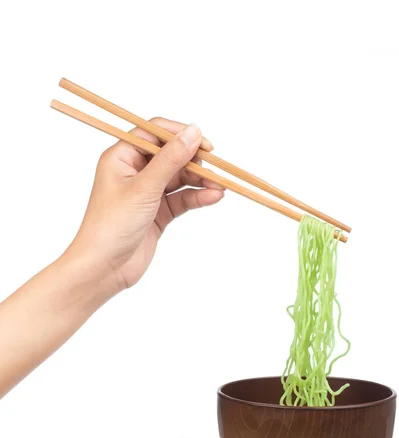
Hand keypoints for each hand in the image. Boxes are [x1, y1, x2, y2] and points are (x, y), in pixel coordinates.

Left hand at [69, 118, 223, 292]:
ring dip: (200, 180)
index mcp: (122, 158)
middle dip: (194, 160)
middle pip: (171, 155)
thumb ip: (171, 159)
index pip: (154, 133)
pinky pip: (182, 199)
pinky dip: (197, 197)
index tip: (202, 143)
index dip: (179, 135)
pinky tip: (213, 197)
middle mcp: (134, 172)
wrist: (103, 269)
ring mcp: (147, 193)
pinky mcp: (158, 214)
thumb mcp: (144, 188)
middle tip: (215, 167)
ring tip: (220, 186)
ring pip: (179, 178)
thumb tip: (193, 132)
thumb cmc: (111, 226)